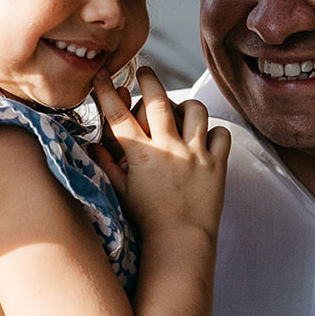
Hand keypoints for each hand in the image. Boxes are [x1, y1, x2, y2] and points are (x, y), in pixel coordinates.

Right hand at [90, 67, 230, 241]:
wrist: (181, 242)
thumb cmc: (147, 220)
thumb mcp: (121, 193)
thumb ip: (108, 166)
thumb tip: (94, 145)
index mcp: (141, 155)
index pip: (118, 115)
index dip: (106, 91)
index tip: (101, 74)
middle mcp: (169, 148)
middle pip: (157, 100)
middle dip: (148, 79)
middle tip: (145, 73)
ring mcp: (196, 154)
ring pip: (194, 110)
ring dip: (185, 106)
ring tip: (180, 110)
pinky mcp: (218, 164)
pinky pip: (221, 133)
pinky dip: (213, 132)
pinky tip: (205, 138)